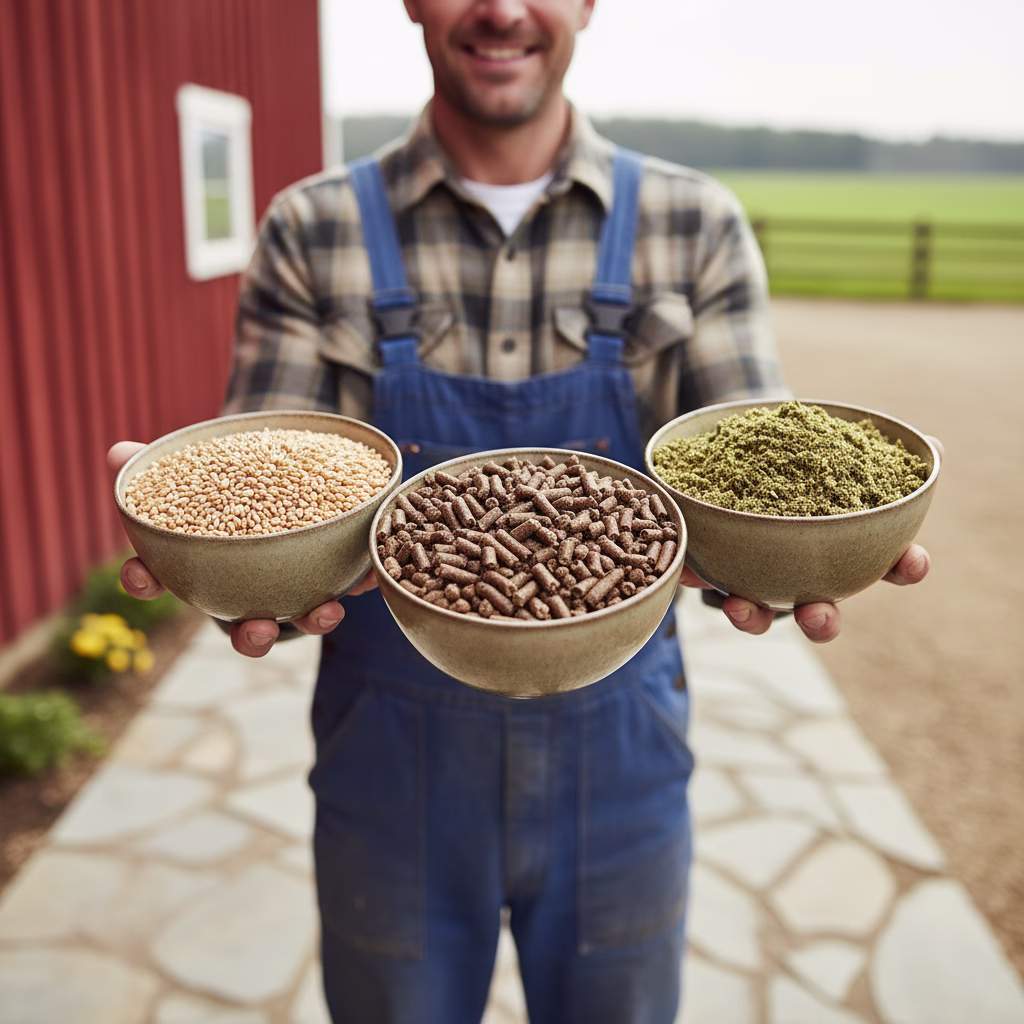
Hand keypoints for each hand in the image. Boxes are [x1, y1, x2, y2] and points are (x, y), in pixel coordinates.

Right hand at [107, 441, 378, 658]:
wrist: (285, 477)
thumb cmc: (231, 485)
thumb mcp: (198, 472)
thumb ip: (157, 465)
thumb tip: (119, 453)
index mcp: (202, 566)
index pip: (160, 580)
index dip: (145, 581)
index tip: (138, 575)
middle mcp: (247, 590)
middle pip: (245, 629)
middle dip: (251, 635)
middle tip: (256, 627)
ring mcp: (293, 587)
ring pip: (302, 616)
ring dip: (314, 620)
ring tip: (327, 611)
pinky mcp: (334, 572)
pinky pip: (350, 583)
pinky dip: (362, 581)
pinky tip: (372, 575)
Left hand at [682, 434, 943, 643]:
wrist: (739, 450)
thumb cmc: (798, 459)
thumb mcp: (833, 448)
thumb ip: (876, 453)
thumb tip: (937, 446)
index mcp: (847, 551)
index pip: (888, 567)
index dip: (903, 568)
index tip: (913, 562)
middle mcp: (803, 577)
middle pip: (820, 613)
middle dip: (821, 621)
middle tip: (818, 614)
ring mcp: (757, 579)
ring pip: (756, 613)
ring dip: (750, 616)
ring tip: (738, 606)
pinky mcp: (710, 566)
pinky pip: (701, 578)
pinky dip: (693, 575)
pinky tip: (686, 570)